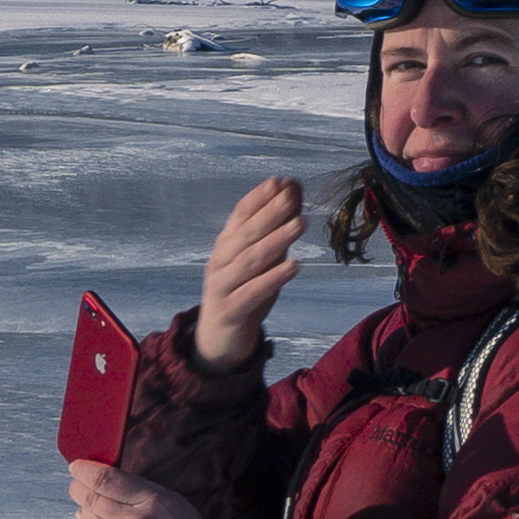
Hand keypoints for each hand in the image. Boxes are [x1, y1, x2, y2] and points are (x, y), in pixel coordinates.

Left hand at [67, 455, 223, 518]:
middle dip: (79, 489)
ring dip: (84, 509)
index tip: (76, 466)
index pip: (107, 480)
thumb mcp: (173, 502)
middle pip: (93, 500)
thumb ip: (140, 491)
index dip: (86, 470)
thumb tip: (107, 482)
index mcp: (153, 503)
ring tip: (84, 502)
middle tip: (76, 484)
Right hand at [190, 175, 305, 372]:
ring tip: (299, 224)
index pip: (240, 215)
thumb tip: (293, 188)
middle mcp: (221, 261)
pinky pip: (252, 292)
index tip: (280, 182)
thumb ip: (275, 226)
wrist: (219, 337)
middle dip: (269, 214)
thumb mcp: (261, 256)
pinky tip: (293, 266)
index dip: (259, 198)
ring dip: (275, 241)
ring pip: (249, 261)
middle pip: (245, 235)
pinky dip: (273, 278)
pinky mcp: (231, 310)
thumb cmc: (244, 289)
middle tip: (291, 198)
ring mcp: (223, 286)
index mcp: (226, 245)